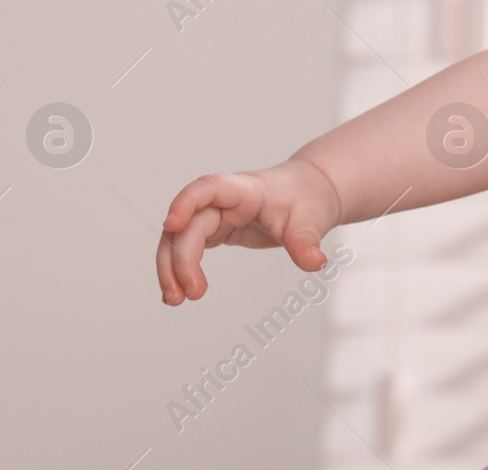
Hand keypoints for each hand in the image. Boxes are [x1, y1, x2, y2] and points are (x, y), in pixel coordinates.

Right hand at [156, 157, 341, 304]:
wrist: (310, 191)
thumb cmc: (307, 198)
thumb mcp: (312, 219)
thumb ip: (307, 241)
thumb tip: (315, 263)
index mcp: (246, 189)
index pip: (208, 188)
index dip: (186, 202)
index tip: (171, 224)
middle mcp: (225, 200)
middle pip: (189, 223)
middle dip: (181, 258)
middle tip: (189, 294)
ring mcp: (218, 214)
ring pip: (181, 236)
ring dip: (171, 267)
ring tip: (175, 300)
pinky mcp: (217, 229)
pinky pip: (189, 246)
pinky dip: (180, 268)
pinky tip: (179, 292)